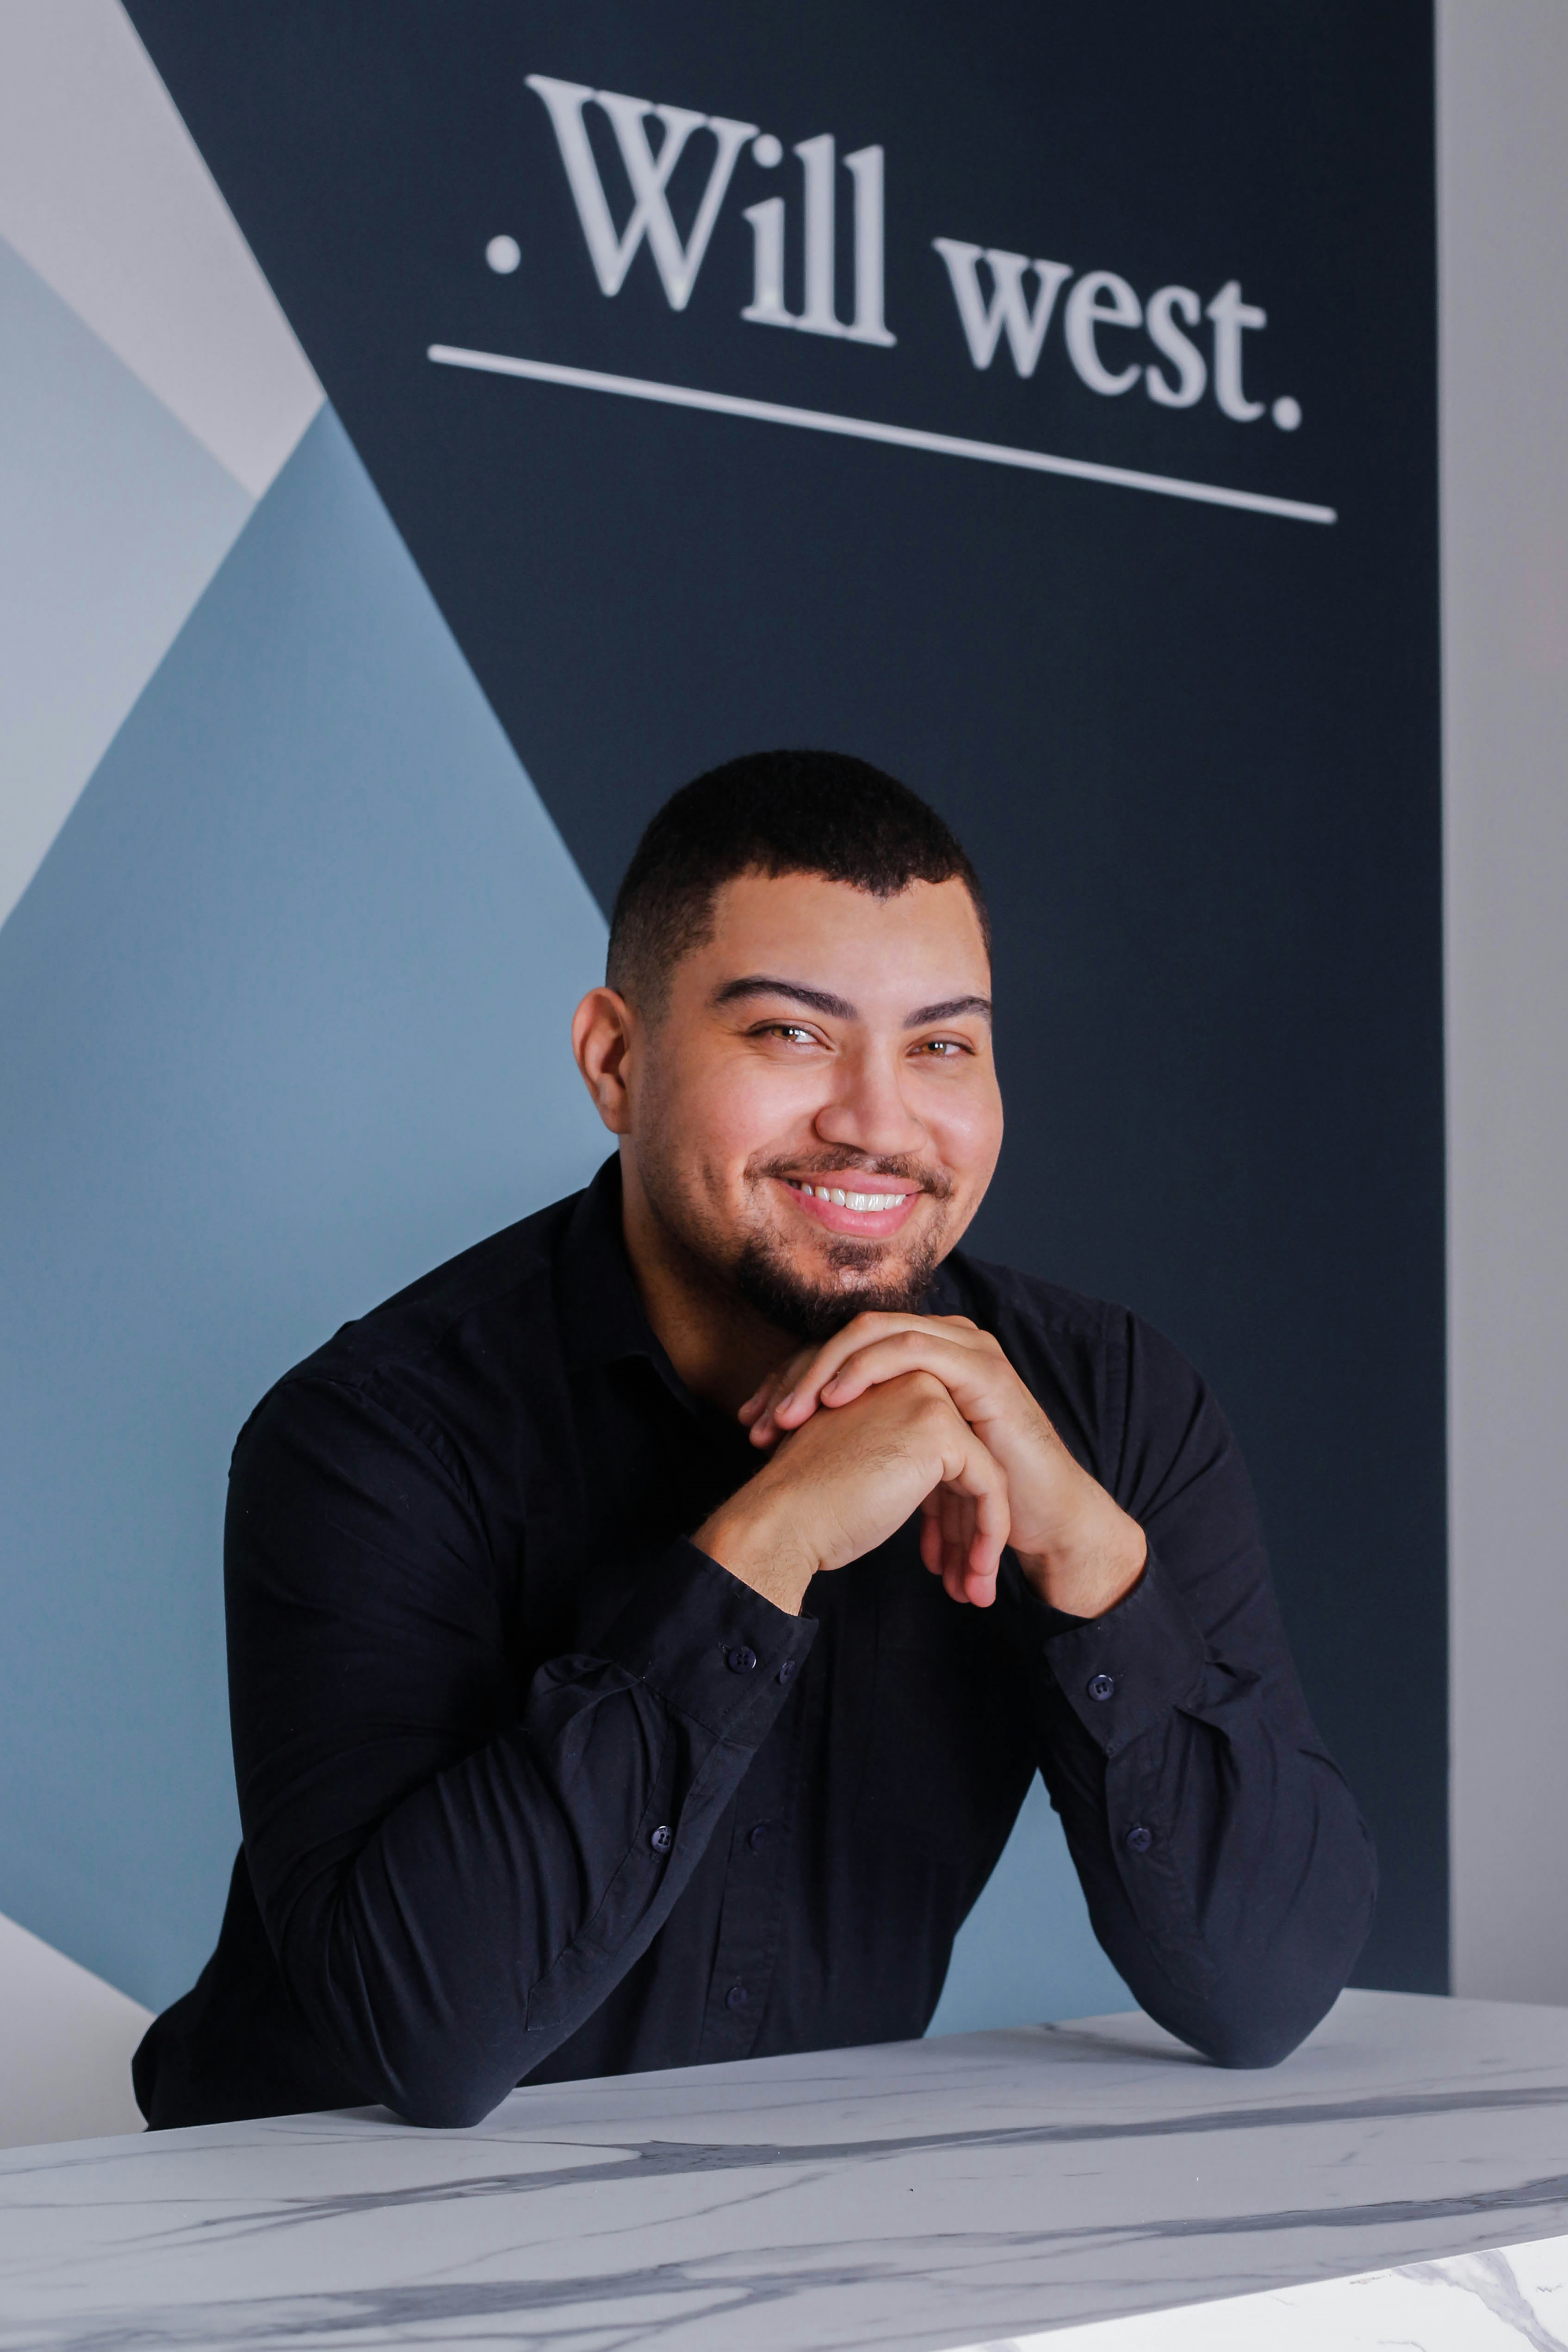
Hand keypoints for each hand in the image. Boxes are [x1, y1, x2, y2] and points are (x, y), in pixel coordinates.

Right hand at [695, 1371, 1009, 1615]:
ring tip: (975, 1588)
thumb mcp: (857, 1465)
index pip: (941, 1452)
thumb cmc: (808, 1506)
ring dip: (982, 1536)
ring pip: (984, 1473)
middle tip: (966, 1576)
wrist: (782, 1520)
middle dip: (967, 1525)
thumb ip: (894, 1458)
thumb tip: (931, 1495)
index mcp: (888, 1385)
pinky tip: (977, 1579)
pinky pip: (990, 1485)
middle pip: (966, 1461)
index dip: (947, 1510)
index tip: (944, 1555)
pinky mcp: (941, 1429)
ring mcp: (928, 1399)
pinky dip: (990, 1533)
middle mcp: (911, 1378)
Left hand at [741, 1313, 1146, 1618]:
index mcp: (919, 1358)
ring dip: (821, 1370)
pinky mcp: (981, 1368)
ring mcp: (964, 1347)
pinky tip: (834, 1400)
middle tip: (756, 1420)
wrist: (1042, 1522)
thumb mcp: (906, 1464)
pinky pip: (912, 1351)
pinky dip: (866, 1370)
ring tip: (787, 1415)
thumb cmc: (975, 1499)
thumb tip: (796, 1455)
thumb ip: (865, 1443)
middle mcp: (940, 1341)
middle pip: (847, 1336)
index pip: (839, 1352)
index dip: (789, 1382)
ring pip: (872, 1333)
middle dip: (795, 1375)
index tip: (751, 1424)